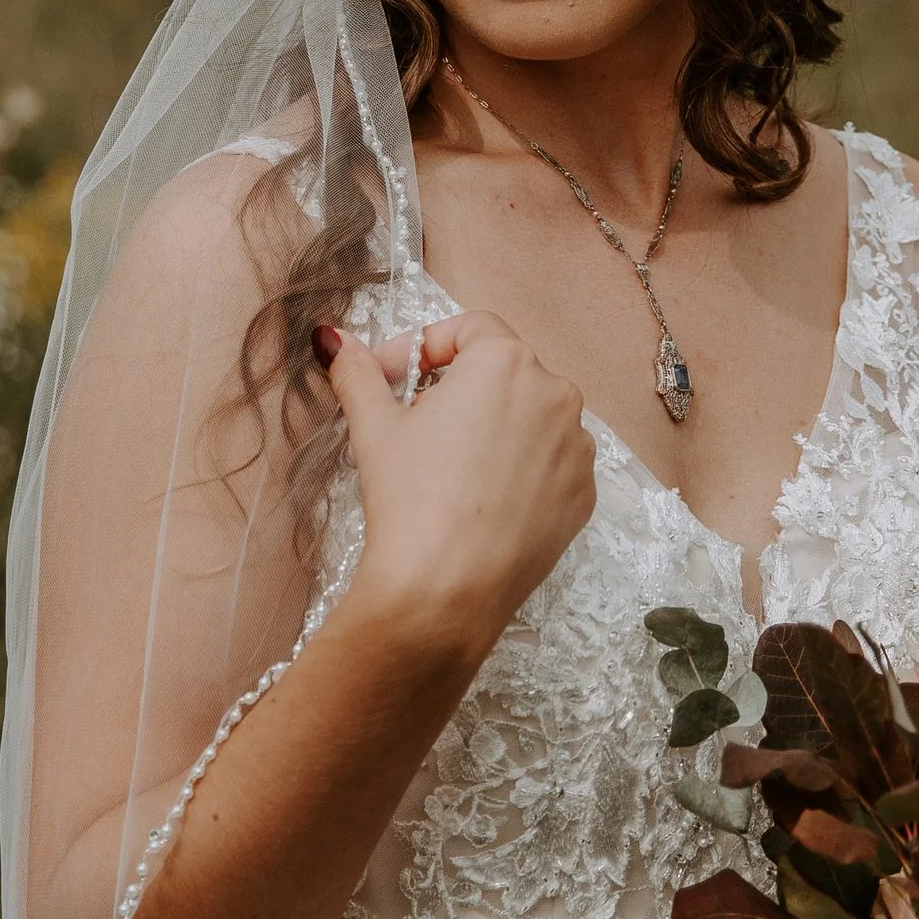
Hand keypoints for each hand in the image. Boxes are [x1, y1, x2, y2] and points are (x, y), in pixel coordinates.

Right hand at [324, 310, 595, 669]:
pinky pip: (550, 463)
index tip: (393, 379)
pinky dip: (520, 469)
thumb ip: (358, 372)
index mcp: (506, 362)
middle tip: (414, 426)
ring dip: (492, 427)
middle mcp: (556, 394)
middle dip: (457, 389)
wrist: (445, 590)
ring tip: (448, 468)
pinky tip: (482, 500)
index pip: (469, 328)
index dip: (425, 347)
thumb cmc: (410, 499)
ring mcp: (577, 447)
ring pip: (530, 417)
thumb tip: (334, 339)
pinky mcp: (584, 495)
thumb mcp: (374, 426)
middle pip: (503, 371)